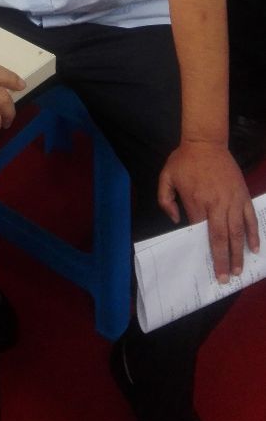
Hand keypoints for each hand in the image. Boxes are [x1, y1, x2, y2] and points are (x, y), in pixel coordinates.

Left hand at [158, 140, 259, 281]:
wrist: (205, 141)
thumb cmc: (184, 160)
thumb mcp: (166, 177)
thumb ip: (165, 200)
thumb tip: (176, 220)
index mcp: (197, 201)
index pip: (201, 231)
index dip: (204, 249)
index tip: (206, 266)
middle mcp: (216, 203)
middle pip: (221, 237)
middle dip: (224, 260)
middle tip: (226, 278)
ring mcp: (232, 200)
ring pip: (237, 231)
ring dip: (239, 252)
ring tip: (239, 270)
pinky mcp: (243, 194)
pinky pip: (249, 217)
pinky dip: (253, 234)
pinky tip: (255, 248)